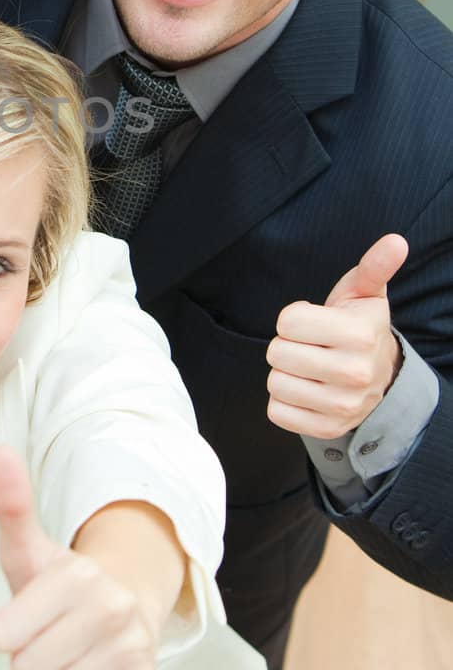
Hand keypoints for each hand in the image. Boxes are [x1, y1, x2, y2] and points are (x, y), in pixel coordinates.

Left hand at [0, 445, 158, 669]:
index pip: (4, 636)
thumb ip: (10, 504)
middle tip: (44, 637)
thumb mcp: (28, 546)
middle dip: (26, 658)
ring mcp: (131, 646)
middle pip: (27, 668)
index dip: (5, 633)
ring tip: (63, 654)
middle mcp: (110, 608)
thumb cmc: (58, 580)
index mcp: (76, 574)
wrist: (125, 599)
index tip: (20, 618)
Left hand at [266, 234, 408, 438]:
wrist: (379, 375)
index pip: (287, 322)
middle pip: (277, 353)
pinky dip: (284, 401)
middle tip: (311, 346)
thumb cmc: (360, 326)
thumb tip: (395, 241)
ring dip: (285, 373)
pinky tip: (306, 390)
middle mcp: (354, 374)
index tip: (315, 323)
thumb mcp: (365, 293)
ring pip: (275, 383)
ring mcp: (342, 405)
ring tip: (310, 368)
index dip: (294, 319)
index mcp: (359, 335)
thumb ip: (374, 266)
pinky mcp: (327, 428)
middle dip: (288, 345)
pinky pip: (277, 412)